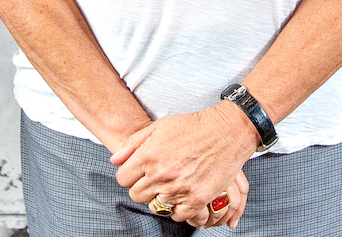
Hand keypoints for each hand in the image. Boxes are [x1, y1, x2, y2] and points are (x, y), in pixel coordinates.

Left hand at [111, 103, 259, 225]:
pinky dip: (178, 208)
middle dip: (143, 187)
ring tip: (171, 185)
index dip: (129, 175)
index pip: (123, 179)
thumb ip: (133, 144)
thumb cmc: (193, 127)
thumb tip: (115, 160)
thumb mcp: (159, 126)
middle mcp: (160, 175)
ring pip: (156, 207)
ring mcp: (178, 189)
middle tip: (155, 179)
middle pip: (136, 195)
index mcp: (148, 156)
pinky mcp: (196, 199)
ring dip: (161, 198)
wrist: (225, 132)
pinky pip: (177, 216)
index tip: (139, 173)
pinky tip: (182, 195)